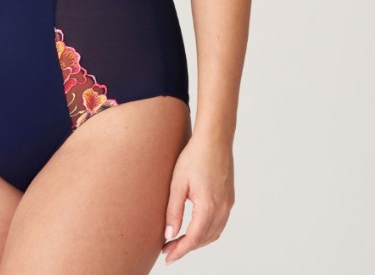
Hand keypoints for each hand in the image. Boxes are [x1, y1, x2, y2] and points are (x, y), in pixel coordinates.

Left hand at [160, 134, 234, 264]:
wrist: (214, 139)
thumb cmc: (194, 156)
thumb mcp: (178, 183)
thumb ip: (173, 210)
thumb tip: (169, 235)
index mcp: (208, 207)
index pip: (193, 238)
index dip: (179, 250)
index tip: (167, 257)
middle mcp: (222, 209)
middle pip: (204, 239)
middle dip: (186, 247)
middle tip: (168, 250)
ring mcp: (228, 205)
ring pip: (213, 234)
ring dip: (197, 241)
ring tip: (179, 242)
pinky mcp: (229, 199)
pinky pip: (219, 224)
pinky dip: (206, 232)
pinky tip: (195, 229)